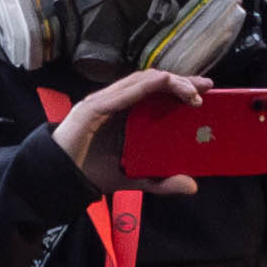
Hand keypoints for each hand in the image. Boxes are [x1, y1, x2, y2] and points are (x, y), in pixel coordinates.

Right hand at [42, 66, 206, 197]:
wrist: (59, 179)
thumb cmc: (92, 172)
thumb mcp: (135, 178)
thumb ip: (161, 181)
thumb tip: (192, 185)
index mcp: (126, 115)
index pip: (157, 94)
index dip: (181, 89)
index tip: (205, 92)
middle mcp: (117, 103)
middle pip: (154, 83)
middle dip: (181, 81)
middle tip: (206, 86)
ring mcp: (104, 102)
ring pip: (142, 81)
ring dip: (169, 82)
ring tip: (190, 91)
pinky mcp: (93, 107)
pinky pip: (123, 91)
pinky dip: (145, 86)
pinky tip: (163, 84)